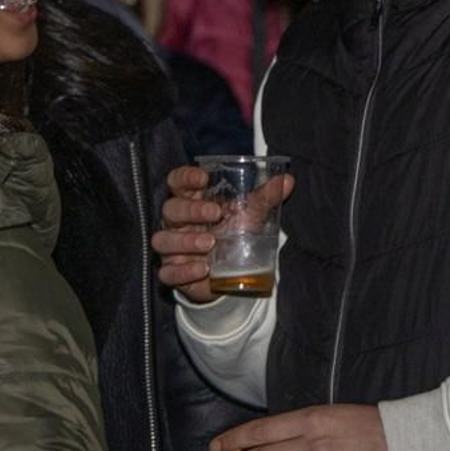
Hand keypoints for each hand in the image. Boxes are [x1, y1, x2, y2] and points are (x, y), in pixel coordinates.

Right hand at [153, 164, 292, 302]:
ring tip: (209, 243)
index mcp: (191, 201)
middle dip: (189, 210)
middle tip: (214, 213)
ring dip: (184, 241)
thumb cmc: (234, 234)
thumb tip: (288, 180)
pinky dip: (183, 270)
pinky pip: (167, 272)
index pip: (176, 182)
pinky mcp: (173, 272)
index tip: (203, 177)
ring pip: (161, 240)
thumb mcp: (250, 214)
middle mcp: (176, 223)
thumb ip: (265, 197)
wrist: (234, 273)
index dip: (185, 177)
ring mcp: (172, 248)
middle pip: (169, 209)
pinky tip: (203, 269)